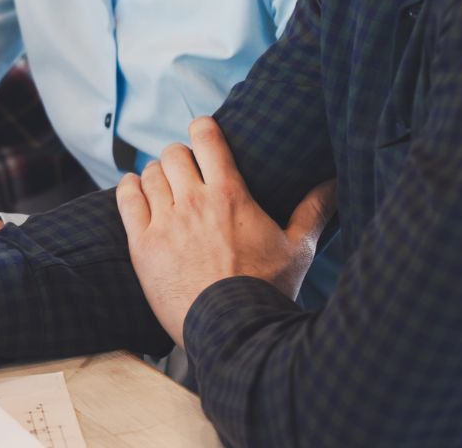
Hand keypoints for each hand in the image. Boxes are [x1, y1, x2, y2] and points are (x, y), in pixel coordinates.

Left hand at [116, 116, 336, 344]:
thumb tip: (335, 182)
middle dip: (180, 157)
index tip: (204, 134)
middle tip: (187, 173)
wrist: (233, 332)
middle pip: (173, 154)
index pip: (206, 137)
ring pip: (149, 174)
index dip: (203, 129)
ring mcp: (164, 223)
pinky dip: (129, 189)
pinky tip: (135, 190)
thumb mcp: (298, 248)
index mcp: (229, 194)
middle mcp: (193, 201)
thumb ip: (314, 210)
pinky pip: (126, 199)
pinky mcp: (142, 245)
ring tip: (165, 187)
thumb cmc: (267, 291)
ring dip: (157, 175)